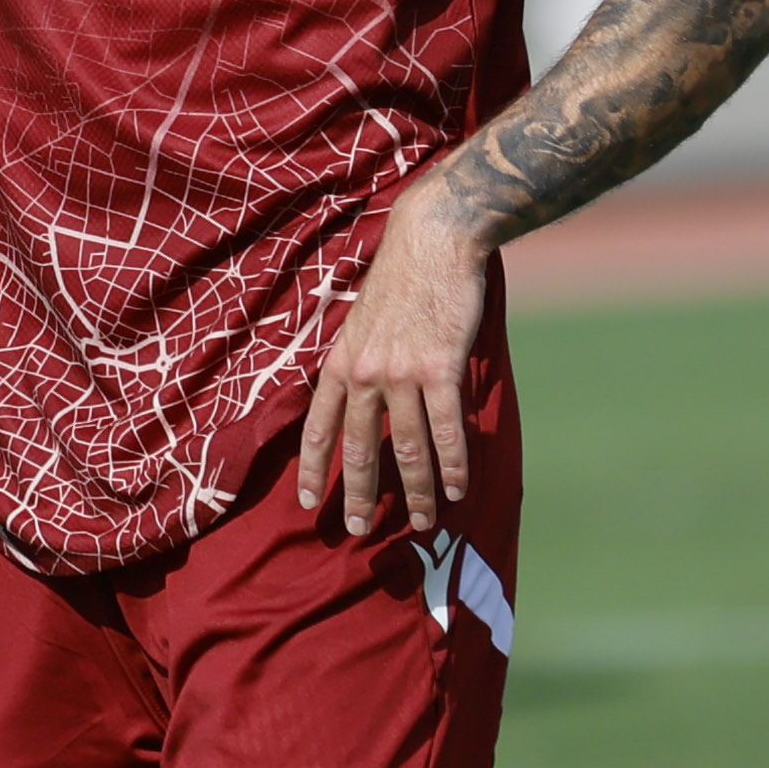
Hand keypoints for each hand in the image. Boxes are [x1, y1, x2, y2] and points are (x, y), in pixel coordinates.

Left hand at [296, 196, 488, 535]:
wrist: (433, 239)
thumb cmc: (402, 278)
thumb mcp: (361, 319)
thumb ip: (359, 360)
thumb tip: (361, 398)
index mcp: (340, 361)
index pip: (318, 426)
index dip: (312, 467)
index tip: (309, 502)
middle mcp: (364, 372)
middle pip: (360, 448)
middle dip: (360, 494)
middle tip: (360, 528)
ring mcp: (401, 372)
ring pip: (408, 448)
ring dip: (418, 490)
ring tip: (424, 520)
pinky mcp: (440, 368)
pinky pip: (447, 429)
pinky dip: (454, 464)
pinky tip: (459, 489)